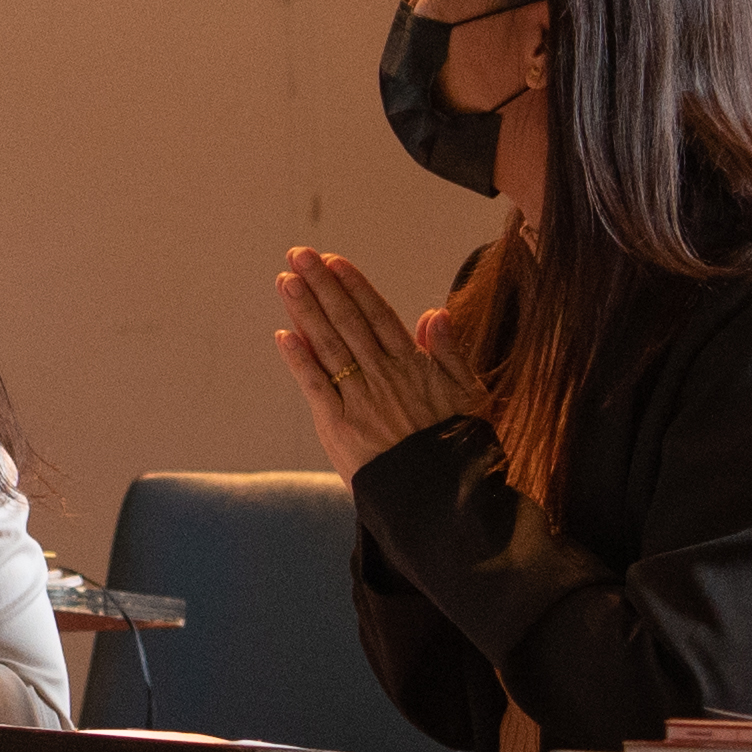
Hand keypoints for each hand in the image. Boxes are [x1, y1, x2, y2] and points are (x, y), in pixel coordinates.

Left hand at [271, 247, 490, 471]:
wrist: (443, 497)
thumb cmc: (460, 446)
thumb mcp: (469, 395)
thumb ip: (450, 353)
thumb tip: (434, 313)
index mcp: (413, 365)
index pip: (377, 315)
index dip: (354, 286)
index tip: (334, 261)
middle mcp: (383, 375)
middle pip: (347, 321)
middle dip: (322, 285)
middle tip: (299, 255)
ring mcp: (360, 399)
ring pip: (328, 346)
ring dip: (305, 311)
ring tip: (286, 281)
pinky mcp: (340, 427)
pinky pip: (317, 386)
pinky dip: (299, 360)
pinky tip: (283, 335)